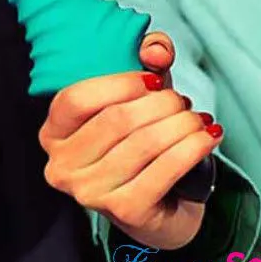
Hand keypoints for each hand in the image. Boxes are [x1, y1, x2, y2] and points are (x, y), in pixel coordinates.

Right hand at [39, 32, 221, 248]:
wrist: (160, 209)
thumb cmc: (140, 148)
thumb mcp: (138, 98)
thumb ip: (145, 63)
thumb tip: (155, 50)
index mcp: (54, 134)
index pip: (77, 99)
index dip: (121, 82)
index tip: (153, 79)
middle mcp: (63, 167)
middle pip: (116, 120)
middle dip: (161, 103)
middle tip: (181, 103)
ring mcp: (91, 193)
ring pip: (145, 142)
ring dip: (182, 124)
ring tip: (196, 120)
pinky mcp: (126, 211)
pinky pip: (166, 168)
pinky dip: (193, 147)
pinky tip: (207, 138)